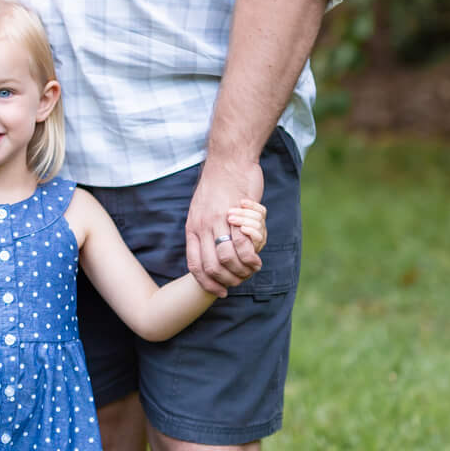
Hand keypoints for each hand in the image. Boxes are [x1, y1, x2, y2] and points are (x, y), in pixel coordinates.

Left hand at [185, 158, 263, 296]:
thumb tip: (207, 247)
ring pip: (226, 257)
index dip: (206, 282)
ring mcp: (216, 221)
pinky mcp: (233, 214)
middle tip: (239, 282)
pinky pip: (242, 242)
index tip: (218, 291)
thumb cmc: (219, 183)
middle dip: (226, 280)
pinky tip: (257, 257)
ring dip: (241, 269)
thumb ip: (204, 228)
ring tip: (251, 270)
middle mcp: (202, 226)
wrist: (229, 159)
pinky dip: (250, 254)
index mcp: (192, 227)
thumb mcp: (201, 207)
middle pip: (211, 265)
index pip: (194, 264)